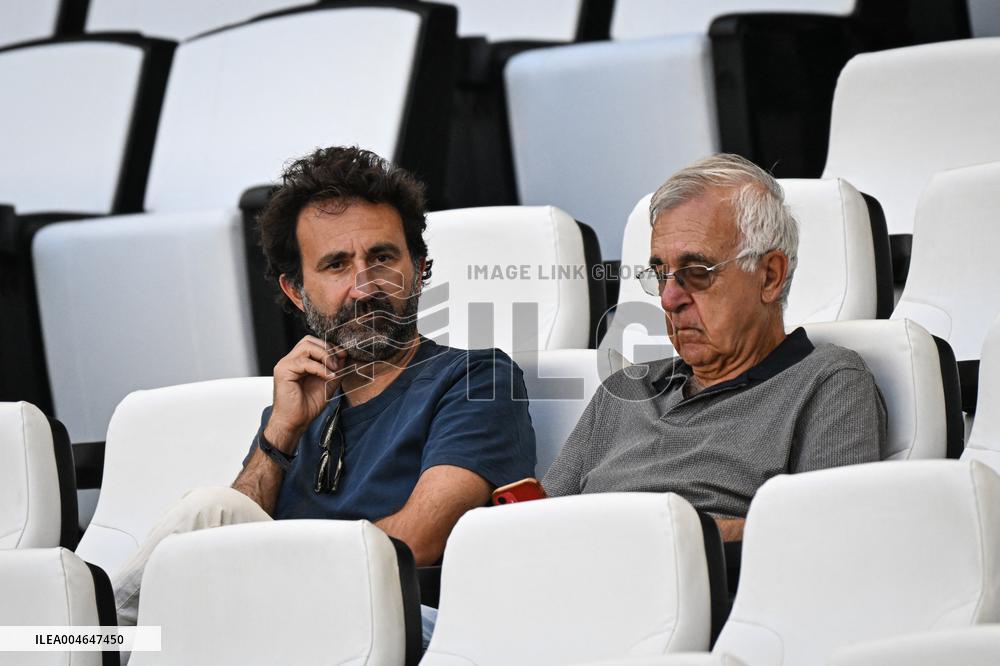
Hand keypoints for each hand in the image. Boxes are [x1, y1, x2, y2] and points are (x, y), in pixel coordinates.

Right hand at [265, 335, 344, 452]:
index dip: (330, 347)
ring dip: (324, 356)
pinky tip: (328, 376)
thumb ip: (335, 370)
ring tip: (333, 369)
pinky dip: (320, 368)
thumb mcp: (328, 384)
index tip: (343, 355)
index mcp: (299, 362)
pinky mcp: (283, 371)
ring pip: (307, 347)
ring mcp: (285, 364)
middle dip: (327, 348)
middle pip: (309, 340)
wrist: (295, 422)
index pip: (314, 343)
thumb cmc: (307, 406)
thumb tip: (344, 357)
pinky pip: (304, 362)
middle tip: (338, 362)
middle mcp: (290, 360)